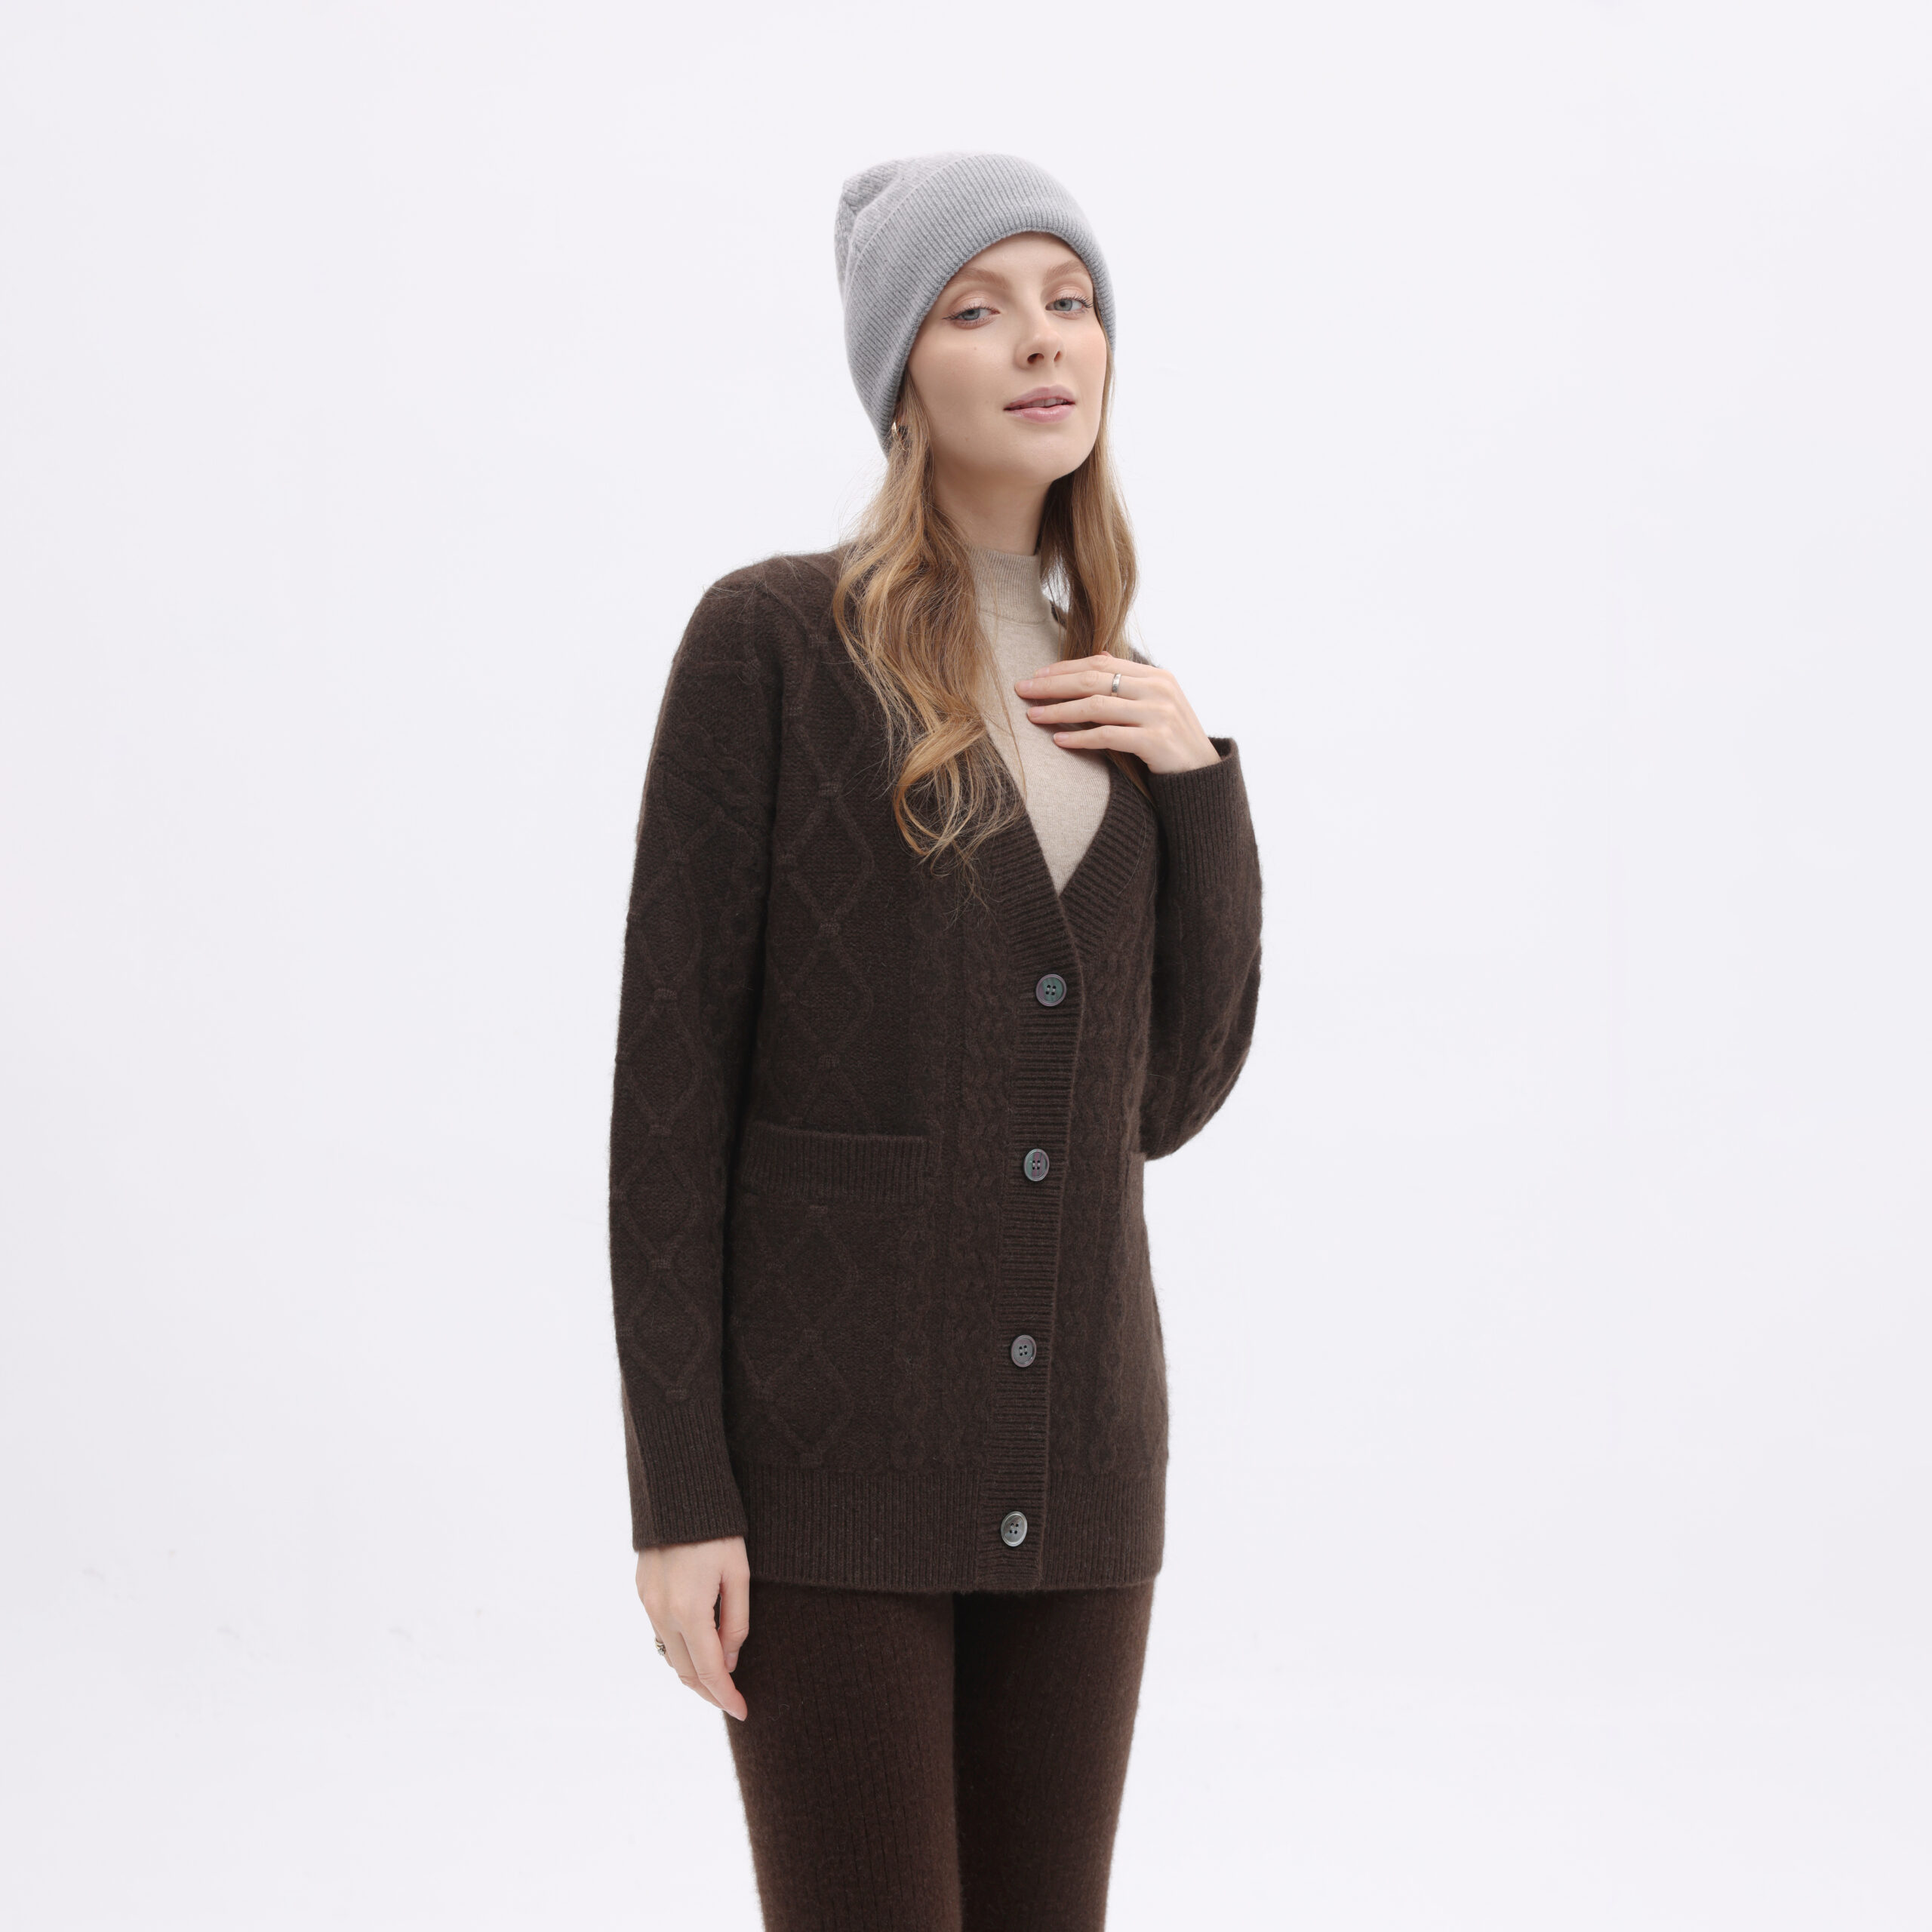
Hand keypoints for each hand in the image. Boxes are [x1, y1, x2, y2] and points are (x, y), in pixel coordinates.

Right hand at [637, 1536, 750, 1720]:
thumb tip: (728, 1662)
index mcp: (689, 1611)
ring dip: (692, 1671)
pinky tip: (697, 1645)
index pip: (709, 1671)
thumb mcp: (738, 1574)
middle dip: (709, 1691)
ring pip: (670, 1655)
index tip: (742, 1711)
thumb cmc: (718, 1531)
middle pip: (685, 1671)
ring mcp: (647, 1603)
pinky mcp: (642, 1591)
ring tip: (718, 1677)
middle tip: (732, 1700)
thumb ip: (736, 1623)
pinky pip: (659, 1632)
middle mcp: (661, 1613)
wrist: (679, 1492)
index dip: (726, 1696)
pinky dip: (679, 1648)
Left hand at [1015, 651, 1221, 775]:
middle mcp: (1159, 689)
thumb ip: (1131, 682)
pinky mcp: (1156, 740)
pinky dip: (1080, 738)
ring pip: (1096, 706)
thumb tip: (1101, 656)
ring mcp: (1158, 714)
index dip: (1065, 669)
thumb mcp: (1157, 704)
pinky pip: (1108, 736)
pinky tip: (1058, 741)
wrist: (1204, 778)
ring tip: (1032, 716)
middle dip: (1053, 685)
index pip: (1100, 664)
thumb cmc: (1172, 742)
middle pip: (1093, 680)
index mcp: (1157, 675)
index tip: (1036, 676)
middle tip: (1021, 690)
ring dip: (1059, 711)